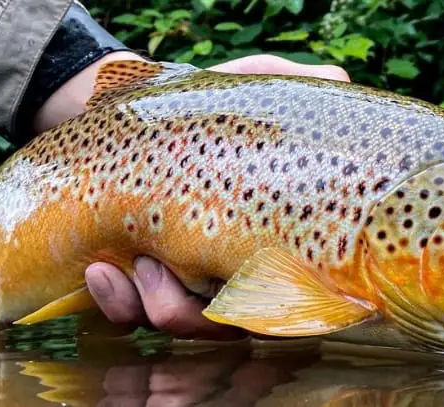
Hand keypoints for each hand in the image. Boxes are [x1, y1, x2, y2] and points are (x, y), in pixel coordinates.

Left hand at [54, 54, 349, 338]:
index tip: (252, 285)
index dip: (276, 308)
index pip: (287, 294)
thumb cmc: (212, 103)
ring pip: (174, 324)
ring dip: (151, 304)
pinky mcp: (135, 279)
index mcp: (272, 239)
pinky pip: (127, 315)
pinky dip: (116, 301)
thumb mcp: (258, 85)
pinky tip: (102, 272)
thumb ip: (302, 86)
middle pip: (226, 327)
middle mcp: (232, 270)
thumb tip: (341, 82)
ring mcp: (182, 279)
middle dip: (195, 313)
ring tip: (131, 264)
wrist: (142, 105)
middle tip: (167, 269)